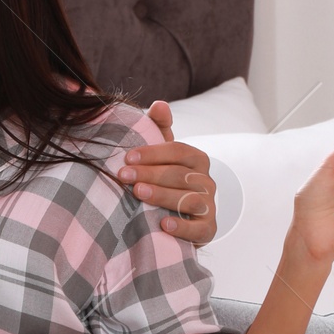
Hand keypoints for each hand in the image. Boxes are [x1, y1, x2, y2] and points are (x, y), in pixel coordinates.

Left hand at [119, 101, 217, 245]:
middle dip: (150, 174)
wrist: (174, 217)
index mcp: (197, 159)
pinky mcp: (208, 229)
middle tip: (123, 176)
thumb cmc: (165, 180)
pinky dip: (182, 226)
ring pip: (189, 199)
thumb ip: (159, 128)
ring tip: (138, 193)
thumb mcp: (161, 155)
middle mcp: (207, 181)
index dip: (153, 153)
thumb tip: (159, 104)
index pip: (179, 151)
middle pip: (180, 175)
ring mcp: (209, 206)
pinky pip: (199, 228)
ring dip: (163, 195)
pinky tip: (163, 224)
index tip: (127, 157)